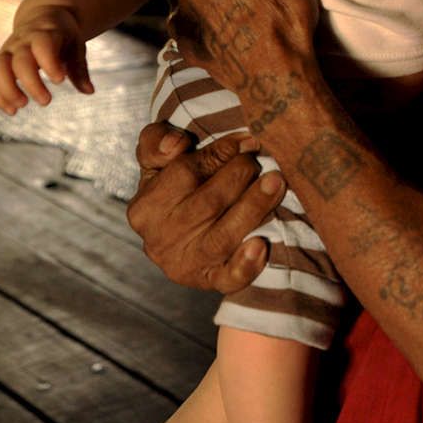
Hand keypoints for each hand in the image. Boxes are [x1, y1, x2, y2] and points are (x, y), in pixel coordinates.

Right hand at [0, 5, 93, 113]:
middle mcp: (23, 40)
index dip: (49, 62)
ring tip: (22, 106)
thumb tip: (89, 91)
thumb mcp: (75, 45)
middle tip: (46, 101)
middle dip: (31, 83)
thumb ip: (79, 68)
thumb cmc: (62, 34)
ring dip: (7, 90)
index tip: (60, 80)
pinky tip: (11, 111)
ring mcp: (9, 49)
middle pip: (20, 60)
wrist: (42, 15)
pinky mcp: (0, 60)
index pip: (42, 45)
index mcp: (45, 33)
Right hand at [126, 121, 287, 291]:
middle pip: (208, 203)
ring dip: (253, 207)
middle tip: (263, 160)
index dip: (219, 153)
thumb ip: (156, 142)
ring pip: (223, 236)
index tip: (247, 140)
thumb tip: (176, 144)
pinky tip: (261, 245)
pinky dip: (246, 264)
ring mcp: (186, 264)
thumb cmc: (174, 188)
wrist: (180, 236)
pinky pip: (229, 278)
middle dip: (240, 176)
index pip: (185, 173)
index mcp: (145, 207)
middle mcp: (161, 239)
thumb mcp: (156, 161)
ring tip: (276, 183)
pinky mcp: (210, 282)